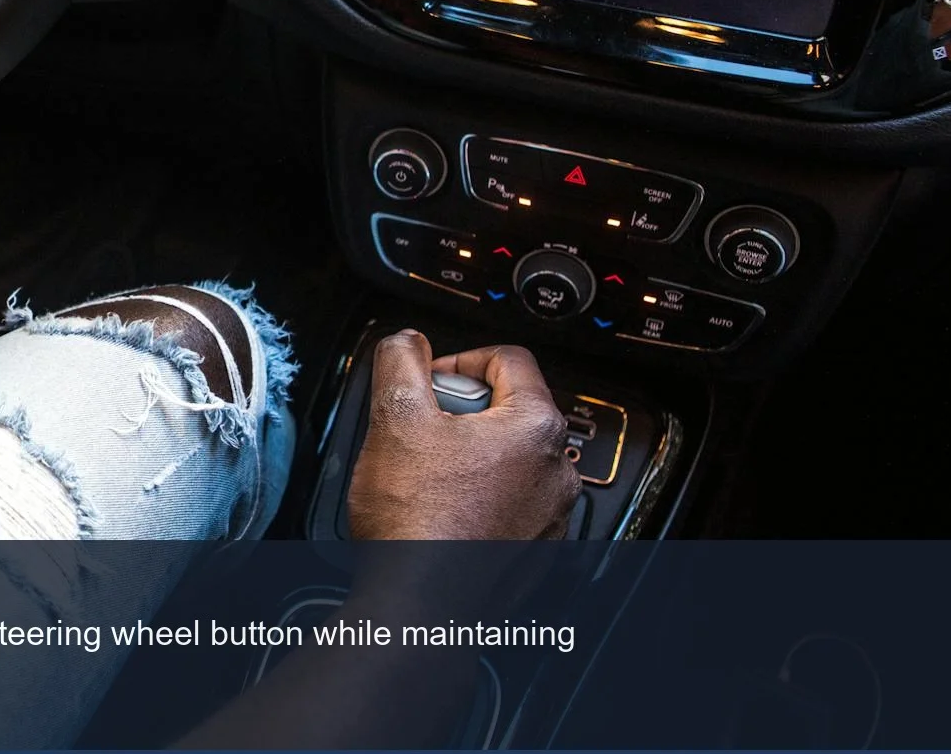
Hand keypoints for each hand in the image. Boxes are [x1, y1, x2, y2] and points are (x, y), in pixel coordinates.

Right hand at [347, 329, 578, 539]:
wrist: (422, 607)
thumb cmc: (418, 523)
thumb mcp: (396, 418)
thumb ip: (401, 362)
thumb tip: (406, 343)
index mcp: (535, 428)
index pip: (508, 359)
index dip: (459, 360)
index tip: (429, 379)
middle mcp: (555, 471)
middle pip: (506, 410)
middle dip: (458, 412)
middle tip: (419, 431)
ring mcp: (550, 516)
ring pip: (505, 459)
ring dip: (466, 456)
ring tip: (424, 475)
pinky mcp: (534, 551)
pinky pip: (508, 503)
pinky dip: (476, 498)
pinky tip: (440, 511)